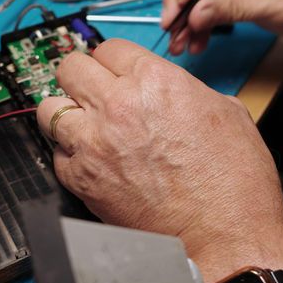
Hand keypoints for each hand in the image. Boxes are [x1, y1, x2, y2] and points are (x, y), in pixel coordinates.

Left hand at [36, 39, 282, 282]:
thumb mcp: (225, 111)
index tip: (114, 71)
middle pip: (71, 68)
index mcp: (155, 81)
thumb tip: (167, 89)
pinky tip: (91, 161)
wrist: (225, 234)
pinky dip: (69, 154)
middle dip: (81, 76)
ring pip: (50, 108)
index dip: (114, 60)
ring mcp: (94, 143)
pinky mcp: (82, 180)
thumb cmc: (232, 180)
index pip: (110, 48)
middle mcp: (118, 106)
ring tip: (83, 124)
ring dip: (65, 113)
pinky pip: (56, 154)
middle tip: (92, 90)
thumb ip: (184, 89)